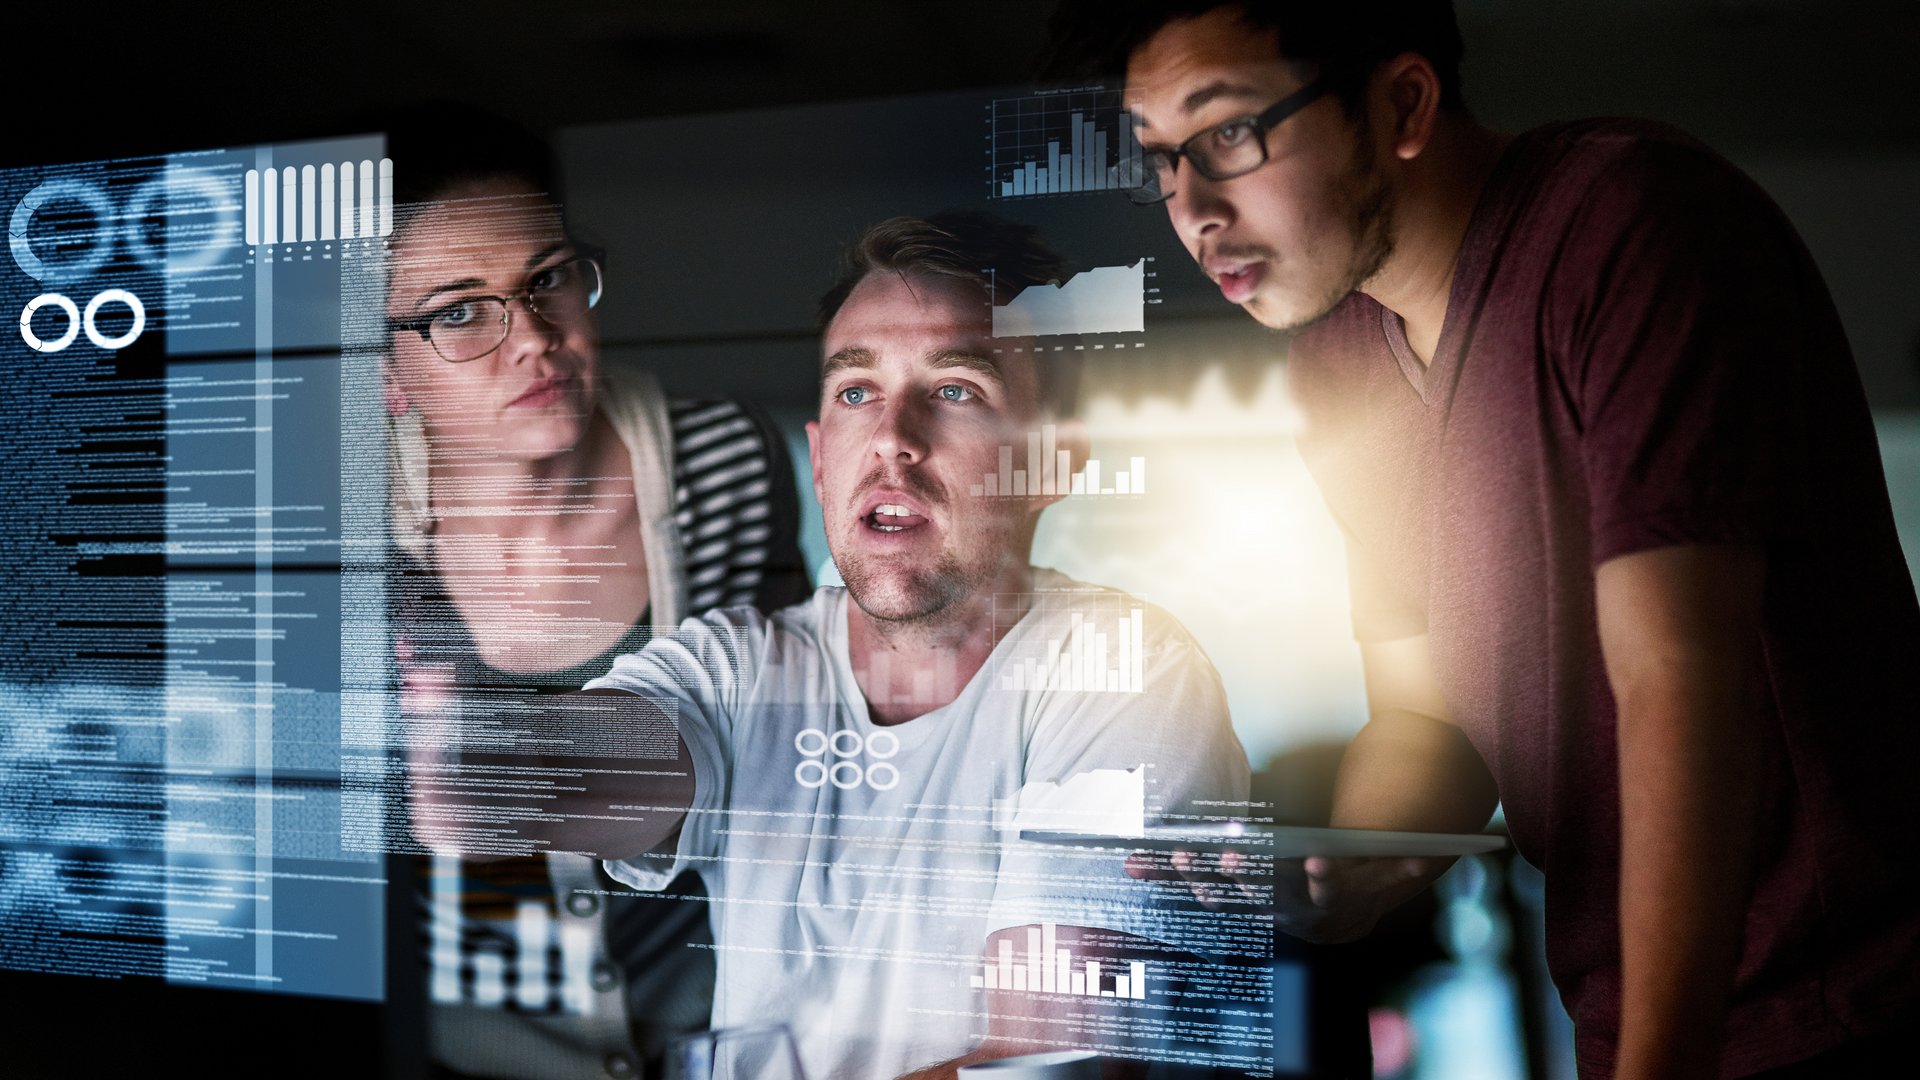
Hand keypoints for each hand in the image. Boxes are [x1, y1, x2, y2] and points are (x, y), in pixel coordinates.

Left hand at [1126, 847, 1452, 942]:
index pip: (1324, 891)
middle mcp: (1282, 908)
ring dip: (1194, 878)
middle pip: (1263, 895)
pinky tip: (1131, 863)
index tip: (1319, 861)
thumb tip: (1434, 853)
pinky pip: (1189, 889)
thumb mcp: (1381, 871)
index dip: (1323, 879)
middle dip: (1245, 877)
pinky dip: (1161, 876)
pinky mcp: (1222, 899)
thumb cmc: (1353, 878)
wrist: (1333, 917)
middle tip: (1230, 856)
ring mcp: (1248, 906)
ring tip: (1176, 855)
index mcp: (1321, 900)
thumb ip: (1403, 864)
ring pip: (1218, 896)